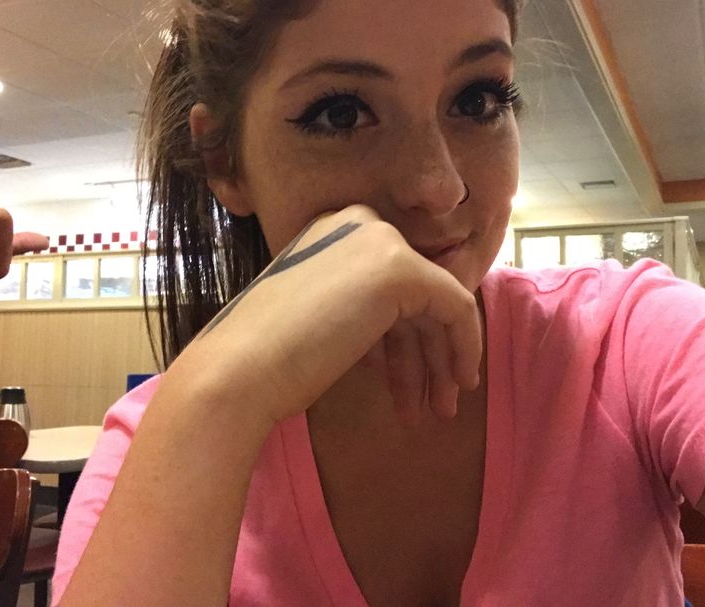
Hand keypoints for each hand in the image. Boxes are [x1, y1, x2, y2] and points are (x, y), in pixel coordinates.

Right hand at [162, 204, 481, 427]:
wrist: (239, 370)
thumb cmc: (266, 360)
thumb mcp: (320, 320)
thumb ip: (359, 313)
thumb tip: (404, 338)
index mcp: (332, 231)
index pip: (388, 282)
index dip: (404, 337)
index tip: (408, 382)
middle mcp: (358, 224)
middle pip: (412, 294)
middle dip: (428, 353)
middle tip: (436, 404)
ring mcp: (380, 242)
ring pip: (436, 304)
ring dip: (441, 361)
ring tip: (440, 410)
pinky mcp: (401, 268)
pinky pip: (456, 306)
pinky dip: (464, 344)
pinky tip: (459, 382)